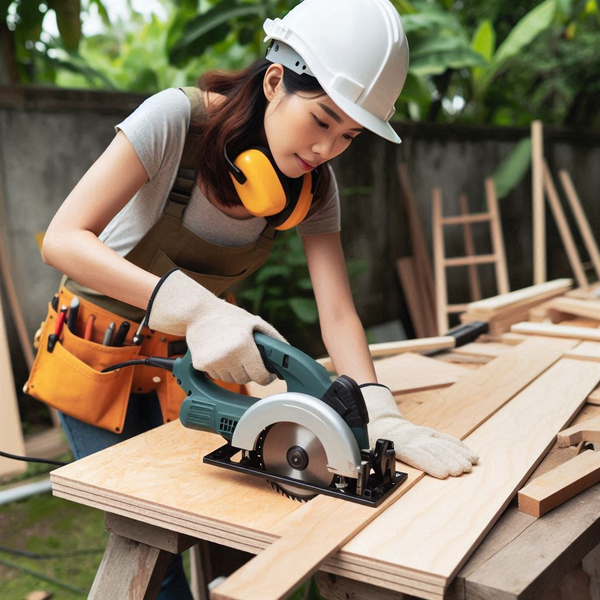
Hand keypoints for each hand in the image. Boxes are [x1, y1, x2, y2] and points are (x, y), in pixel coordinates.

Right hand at [146, 269, 286, 384]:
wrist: (198, 314)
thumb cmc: (229, 317)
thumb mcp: (255, 322)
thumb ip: (274, 338)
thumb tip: (289, 354)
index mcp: (243, 346)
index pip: (260, 377)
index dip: (266, 377)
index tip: (267, 373)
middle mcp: (227, 356)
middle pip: (246, 380)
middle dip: (250, 371)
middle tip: (247, 356)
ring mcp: (212, 362)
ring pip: (231, 380)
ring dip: (235, 371)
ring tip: (232, 353)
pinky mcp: (200, 365)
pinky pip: (217, 376)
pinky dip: (221, 369)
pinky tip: (220, 354)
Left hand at [361, 383, 478, 478]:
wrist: (382, 424)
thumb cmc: (377, 442)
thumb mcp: (373, 450)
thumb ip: (380, 461)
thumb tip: (381, 471)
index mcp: (401, 444)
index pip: (418, 455)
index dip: (432, 464)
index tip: (444, 472)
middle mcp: (416, 438)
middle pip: (435, 450)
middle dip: (450, 460)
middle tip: (463, 470)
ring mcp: (426, 434)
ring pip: (445, 444)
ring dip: (459, 454)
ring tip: (471, 464)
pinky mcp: (432, 433)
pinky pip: (448, 439)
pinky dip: (461, 447)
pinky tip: (471, 455)